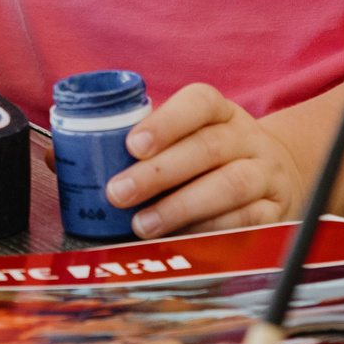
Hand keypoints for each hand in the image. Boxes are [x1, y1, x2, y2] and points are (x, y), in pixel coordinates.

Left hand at [105, 83, 308, 238]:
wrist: (279, 178)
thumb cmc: (213, 160)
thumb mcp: (187, 139)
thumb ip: (137, 147)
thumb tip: (63, 159)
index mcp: (222, 112)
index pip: (200, 103)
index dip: (166, 122)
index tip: (132, 145)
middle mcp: (247, 138)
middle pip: (208, 148)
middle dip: (159, 172)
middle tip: (118, 192)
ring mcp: (265, 174)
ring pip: (230, 185)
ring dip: (182, 207)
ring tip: (143, 224)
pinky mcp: (275, 211)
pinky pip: (246, 221)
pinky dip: (210, 232)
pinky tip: (181, 240)